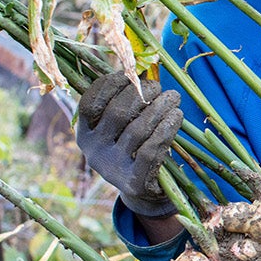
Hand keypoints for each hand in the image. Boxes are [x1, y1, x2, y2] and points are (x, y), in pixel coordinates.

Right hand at [74, 71, 183, 218]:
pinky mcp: (134, 181)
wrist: (143, 192)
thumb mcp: (121, 127)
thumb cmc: (134, 148)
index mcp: (84, 134)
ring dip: (159, 108)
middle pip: (117, 113)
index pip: (90, 104)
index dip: (110, 85)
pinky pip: (151, 150)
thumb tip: (139, 67)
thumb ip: (123, 102)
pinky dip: (166, 129)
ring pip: (137, 129)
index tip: (131, 74)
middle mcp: (93, 151)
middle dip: (142, 94)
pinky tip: (176, 117)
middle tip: (159, 87)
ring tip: (174, 98)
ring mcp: (112, 168)